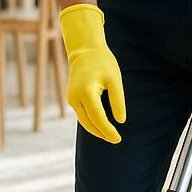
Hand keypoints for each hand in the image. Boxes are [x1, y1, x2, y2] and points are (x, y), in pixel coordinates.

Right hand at [59, 4, 125, 143]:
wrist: (84, 51)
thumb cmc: (102, 63)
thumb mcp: (114, 79)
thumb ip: (117, 100)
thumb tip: (120, 121)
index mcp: (86, 91)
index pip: (97, 117)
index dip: (108, 130)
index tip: (118, 139)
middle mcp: (75, 97)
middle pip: (88, 123)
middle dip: (102, 133)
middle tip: (116, 140)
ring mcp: (71, 98)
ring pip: (83, 121)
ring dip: (96, 130)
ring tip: (110, 135)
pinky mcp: (71, 98)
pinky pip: (81, 115)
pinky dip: (91, 122)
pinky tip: (101, 126)